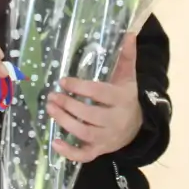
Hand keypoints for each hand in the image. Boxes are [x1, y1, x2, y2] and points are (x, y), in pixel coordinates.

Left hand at [47, 32, 142, 162]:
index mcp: (122, 99)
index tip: (63, 81)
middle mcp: (115, 120)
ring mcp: (107, 138)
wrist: (138, 127)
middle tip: (52, 96)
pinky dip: (69, 152)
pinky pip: (84, 155)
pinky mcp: (100, 150)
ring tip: (50, 109)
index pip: (100, 93)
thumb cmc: (127, 97)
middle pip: (90, 115)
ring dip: (65, 122)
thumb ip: (127, 56)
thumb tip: (130, 32)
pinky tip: (54, 142)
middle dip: (68, 106)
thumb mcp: (129, 77)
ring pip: (84, 133)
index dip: (81, 87)